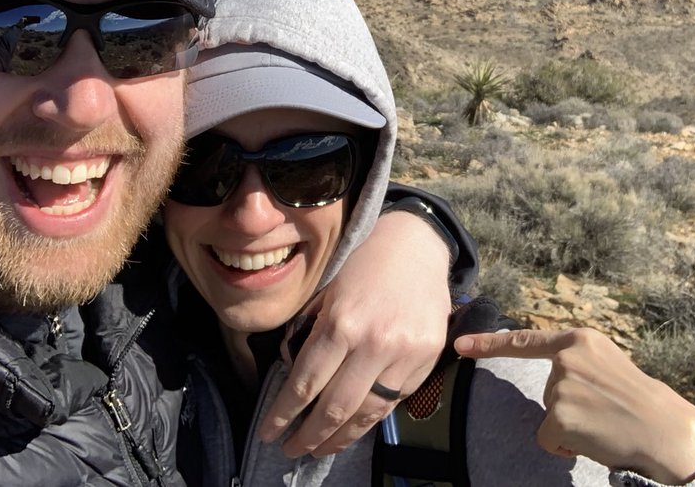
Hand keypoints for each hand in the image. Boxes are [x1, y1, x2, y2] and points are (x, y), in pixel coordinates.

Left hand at [258, 211, 451, 455]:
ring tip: (318, 449)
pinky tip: (352, 428)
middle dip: (307, 436)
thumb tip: (294, 379)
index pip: (305, 384)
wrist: (417, 245)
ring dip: (338, 439)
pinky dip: (369, 419)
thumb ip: (311, 335)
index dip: (283, 414)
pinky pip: (393, 401)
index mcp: (342, 323)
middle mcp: (373, 343)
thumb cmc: (364, 264)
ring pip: (367, 413)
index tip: (267, 432)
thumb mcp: (327, 292)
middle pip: (334, 408)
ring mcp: (405, 354)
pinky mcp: (427, 359)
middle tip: (289, 449)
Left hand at [454, 328, 694, 483]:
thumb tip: (548, 375)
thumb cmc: (637, 399)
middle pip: (545, 390)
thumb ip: (574, 361)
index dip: (488, 344)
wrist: (663, 429)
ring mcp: (560, 387)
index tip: (460, 344)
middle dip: (568, 407)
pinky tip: (594, 438)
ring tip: (602, 423)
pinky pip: (548, 438)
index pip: (524, 341)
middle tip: (602, 410)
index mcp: (578, 339)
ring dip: (570, 426)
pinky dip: (566, 445)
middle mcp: (566, 359)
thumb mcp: (606, 362)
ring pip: (548, 416)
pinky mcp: (558, 416)